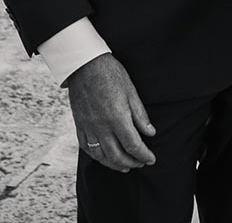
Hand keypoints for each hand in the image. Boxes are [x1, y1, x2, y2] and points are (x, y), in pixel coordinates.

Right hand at [67, 54, 156, 172]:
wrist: (84, 64)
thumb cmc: (110, 74)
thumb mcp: (131, 92)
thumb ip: (140, 115)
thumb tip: (150, 133)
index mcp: (117, 118)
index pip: (133, 145)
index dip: (144, 155)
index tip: (151, 159)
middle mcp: (101, 127)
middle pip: (117, 155)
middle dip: (131, 162)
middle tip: (141, 163)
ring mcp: (88, 127)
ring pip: (101, 155)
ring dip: (114, 164)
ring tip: (124, 166)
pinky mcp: (79, 124)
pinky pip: (86, 147)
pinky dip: (96, 156)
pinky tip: (104, 157)